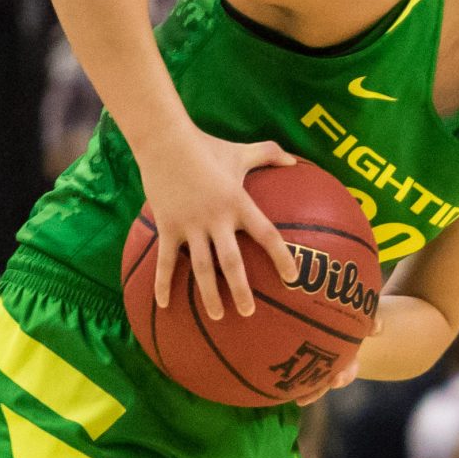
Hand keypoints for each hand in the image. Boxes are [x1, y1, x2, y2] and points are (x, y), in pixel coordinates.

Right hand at [138, 129, 300, 319]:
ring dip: (209, 294)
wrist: (163, 140)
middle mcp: (216, 219)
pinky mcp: (167, 226)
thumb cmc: (206, 146)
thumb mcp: (241, 151)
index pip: (267, 235)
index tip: (293, 278)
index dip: (282, 257)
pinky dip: (163, 283)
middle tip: (249, 313)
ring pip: (201, 267)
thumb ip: (270, 154)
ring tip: (217, 317)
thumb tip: (295, 161)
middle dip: (241, 289)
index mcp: (239, 203)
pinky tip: (165, 304)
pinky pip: (165, 260)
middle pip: (232, 262)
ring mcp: (190, 225)